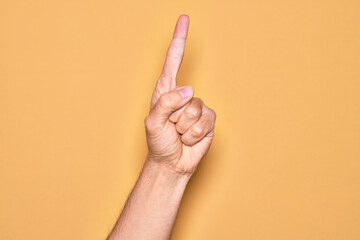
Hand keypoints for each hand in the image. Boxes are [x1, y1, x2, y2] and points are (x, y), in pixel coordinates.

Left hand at [144, 15, 215, 175]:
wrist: (172, 162)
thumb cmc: (159, 142)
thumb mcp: (153, 122)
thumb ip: (166, 103)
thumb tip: (189, 90)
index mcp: (165, 91)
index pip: (173, 61)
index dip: (178, 40)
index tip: (183, 19)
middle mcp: (183, 95)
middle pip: (184, 95)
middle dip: (175, 116)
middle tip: (171, 127)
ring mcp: (197, 107)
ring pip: (195, 110)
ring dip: (184, 127)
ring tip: (179, 133)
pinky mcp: (209, 119)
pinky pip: (205, 122)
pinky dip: (195, 134)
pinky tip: (190, 138)